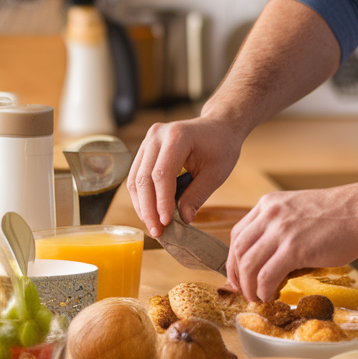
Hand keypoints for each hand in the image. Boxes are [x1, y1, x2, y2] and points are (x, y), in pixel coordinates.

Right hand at [127, 115, 242, 236]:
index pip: (162, 175)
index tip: (166, 224)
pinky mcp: (145, 148)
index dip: (162, 202)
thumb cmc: (222, 147)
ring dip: (142, 205)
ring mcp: (148, 140)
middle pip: (144, 178)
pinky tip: (151, 212)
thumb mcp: (216, 173)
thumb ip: (197, 195)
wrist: (219, 126)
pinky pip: (137, 175)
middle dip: (149, 208)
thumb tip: (182, 220)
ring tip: (153, 225)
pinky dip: (143, 196)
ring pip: (136, 179)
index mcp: (177, 136)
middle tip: (157, 232)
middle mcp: (157, 135)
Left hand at [226, 185, 357, 301]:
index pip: (238, 235)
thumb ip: (280, 229)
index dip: (234, 260)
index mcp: (269, 204)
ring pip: (248, 266)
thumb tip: (268, 261)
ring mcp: (281, 230)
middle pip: (238, 251)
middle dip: (238, 277)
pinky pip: (266, 276)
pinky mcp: (294, 248)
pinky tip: (271, 296)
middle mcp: (270, 214)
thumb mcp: (299, 212)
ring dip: (249, 288)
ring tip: (259, 297)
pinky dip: (264, 291)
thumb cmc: (340, 215)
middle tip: (246, 292)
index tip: (240, 276)